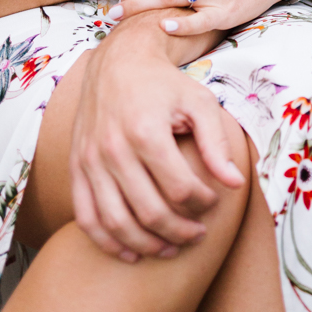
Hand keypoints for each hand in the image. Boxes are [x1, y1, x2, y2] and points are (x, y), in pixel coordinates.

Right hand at [70, 16, 244, 261]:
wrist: (118, 60)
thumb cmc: (164, 84)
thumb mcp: (199, 101)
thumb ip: (216, 143)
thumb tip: (235, 183)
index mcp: (146, 131)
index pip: (180, 188)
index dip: (202, 203)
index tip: (213, 202)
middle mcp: (113, 148)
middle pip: (149, 211)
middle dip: (179, 232)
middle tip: (197, 235)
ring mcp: (90, 161)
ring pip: (116, 223)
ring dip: (146, 245)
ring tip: (170, 249)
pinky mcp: (76, 168)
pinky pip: (86, 218)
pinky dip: (107, 242)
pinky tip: (131, 251)